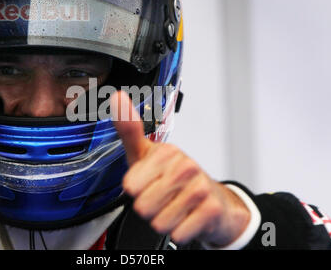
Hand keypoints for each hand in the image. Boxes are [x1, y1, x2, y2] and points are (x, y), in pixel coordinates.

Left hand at [110, 91, 250, 246]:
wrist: (212, 199)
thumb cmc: (174, 176)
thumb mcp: (145, 153)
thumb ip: (128, 129)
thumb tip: (117, 97)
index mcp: (166, 152)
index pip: (130, 187)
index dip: (136, 190)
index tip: (148, 182)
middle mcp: (185, 166)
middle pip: (143, 207)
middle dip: (150, 208)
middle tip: (163, 197)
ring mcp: (200, 187)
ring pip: (159, 222)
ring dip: (165, 220)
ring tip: (175, 206)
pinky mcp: (211, 209)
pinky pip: (178, 233)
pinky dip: (179, 232)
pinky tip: (187, 217)